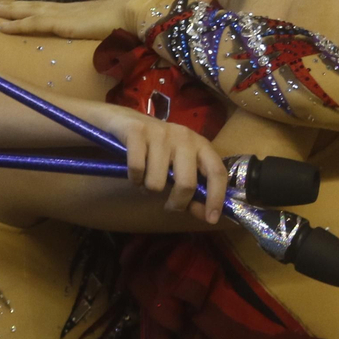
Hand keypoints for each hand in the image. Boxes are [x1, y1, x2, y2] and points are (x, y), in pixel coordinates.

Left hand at [0, 0, 131, 39]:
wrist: (134, 14)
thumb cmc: (127, 24)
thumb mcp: (109, 31)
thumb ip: (101, 35)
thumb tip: (105, 45)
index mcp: (76, 12)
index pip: (48, 9)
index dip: (31, 9)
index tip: (17, 9)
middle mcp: (66, 10)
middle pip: (33, 6)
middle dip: (12, 6)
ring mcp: (63, 14)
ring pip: (29, 11)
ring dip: (8, 11)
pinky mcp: (62, 23)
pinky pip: (34, 23)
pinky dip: (17, 24)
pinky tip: (3, 26)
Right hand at [109, 110, 227, 222]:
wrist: (121, 119)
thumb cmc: (155, 148)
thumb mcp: (177, 165)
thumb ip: (193, 189)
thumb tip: (205, 215)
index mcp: (200, 144)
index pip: (217, 171)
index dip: (216, 197)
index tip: (211, 219)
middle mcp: (184, 136)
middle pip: (187, 183)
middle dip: (177, 203)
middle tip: (169, 206)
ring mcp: (160, 132)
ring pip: (157, 182)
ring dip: (148, 189)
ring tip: (145, 180)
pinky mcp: (136, 132)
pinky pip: (137, 170)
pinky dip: (134, 179)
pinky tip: (134, 173)